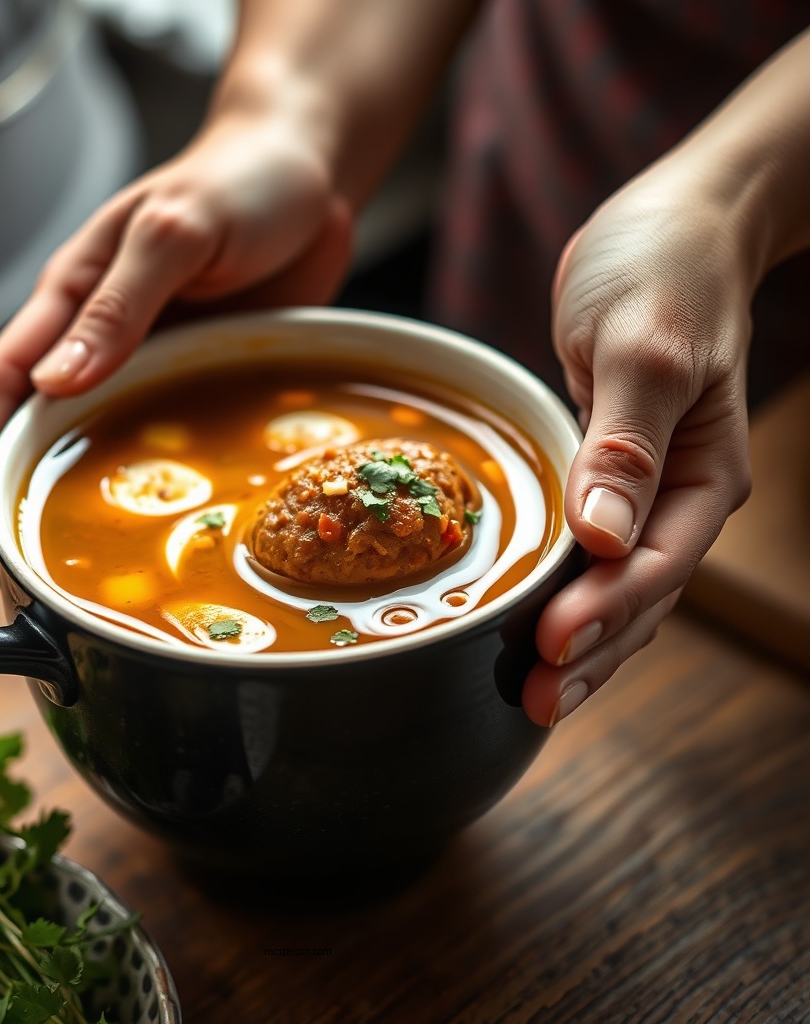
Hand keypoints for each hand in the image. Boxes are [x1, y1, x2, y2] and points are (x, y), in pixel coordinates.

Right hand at [0, 114, 353, 509]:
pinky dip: (156, 467)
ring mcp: (152, 357)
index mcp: (74, 291)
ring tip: (85, 545)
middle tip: (26, 551)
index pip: (4, 375)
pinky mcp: (199, 371)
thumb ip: (118, 304)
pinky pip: (168, 428)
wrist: (308, 175)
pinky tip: (168, 505)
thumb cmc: (237, 183)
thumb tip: (53, 383)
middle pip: (42, 416)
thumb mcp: (175, 234)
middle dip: (25, 479)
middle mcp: (102, 333)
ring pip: (102, 430)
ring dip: (89, 481)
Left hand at [520, 160, 756, 726]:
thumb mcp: (643, 345)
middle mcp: (679, 494)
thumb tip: (603, 537)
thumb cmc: (662, 268)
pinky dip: (574, 597)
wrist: (673, 226)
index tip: (548, 648)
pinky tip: (541, 630)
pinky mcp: (613, 476)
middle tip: (533, 702)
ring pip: (621, 589)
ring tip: (536, 695)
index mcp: (701, 471)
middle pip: (640, 596)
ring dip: (584, 643)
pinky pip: (598, 555)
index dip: (603, 612)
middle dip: (591, 651)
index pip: (654, 563)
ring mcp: (648, 490)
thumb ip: (624, 443)